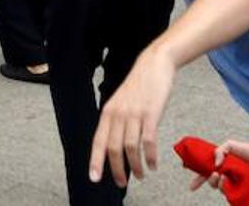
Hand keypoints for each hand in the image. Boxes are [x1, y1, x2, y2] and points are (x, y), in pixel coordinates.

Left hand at [88, 46, 175, 186]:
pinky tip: (153, 164)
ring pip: (130, 148)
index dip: (95, 160)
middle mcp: (118, 114)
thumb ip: (117, 121)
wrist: (154, 64)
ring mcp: (134, 113)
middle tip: (121, 183)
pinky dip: (150, 156)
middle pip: (113, 148)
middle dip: (116, 169)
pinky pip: (148, 141)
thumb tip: (115, 146)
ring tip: (140, 175)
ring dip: (135, 166)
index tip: (94, 178)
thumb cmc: (139, 85)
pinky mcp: (151, 113)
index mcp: (108, 112)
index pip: (98, 141)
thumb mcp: (121, 102)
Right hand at [186, 139, 248, 192]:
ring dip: (218, 183)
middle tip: (215, 174)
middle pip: (210, 181)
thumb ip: (218, 152)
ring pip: (219, 187)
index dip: (197, 179)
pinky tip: (229, 181)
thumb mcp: (228, 145)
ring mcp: (231, 182)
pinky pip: (229, 193)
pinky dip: (227, 188)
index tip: (190, 182)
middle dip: (208, 180)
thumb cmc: (244, 150)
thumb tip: (216, 166)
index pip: (204, 172)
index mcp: (218, 165)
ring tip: (224, 177)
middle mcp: (223, 174)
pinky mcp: (239, 187)